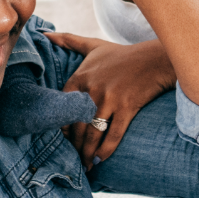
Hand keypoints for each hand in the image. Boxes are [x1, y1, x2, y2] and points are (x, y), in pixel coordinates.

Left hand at [46, 33, 176, 168]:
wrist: (153, 59)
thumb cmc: (122, 54)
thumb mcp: (93, 46)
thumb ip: (68, 40)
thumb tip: (44, 33)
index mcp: (81, 76)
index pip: (64, 107)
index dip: (63, 125)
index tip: (65, 138)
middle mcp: (93, 89)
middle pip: (78, 124)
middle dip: (75, 145)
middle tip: (74, 158)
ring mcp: (110, 99)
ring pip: (94, 132)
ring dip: (88, 152)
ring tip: (86, 163)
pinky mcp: (127, 107)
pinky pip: (114, 134)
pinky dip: (106, 149)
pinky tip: (101, 159)